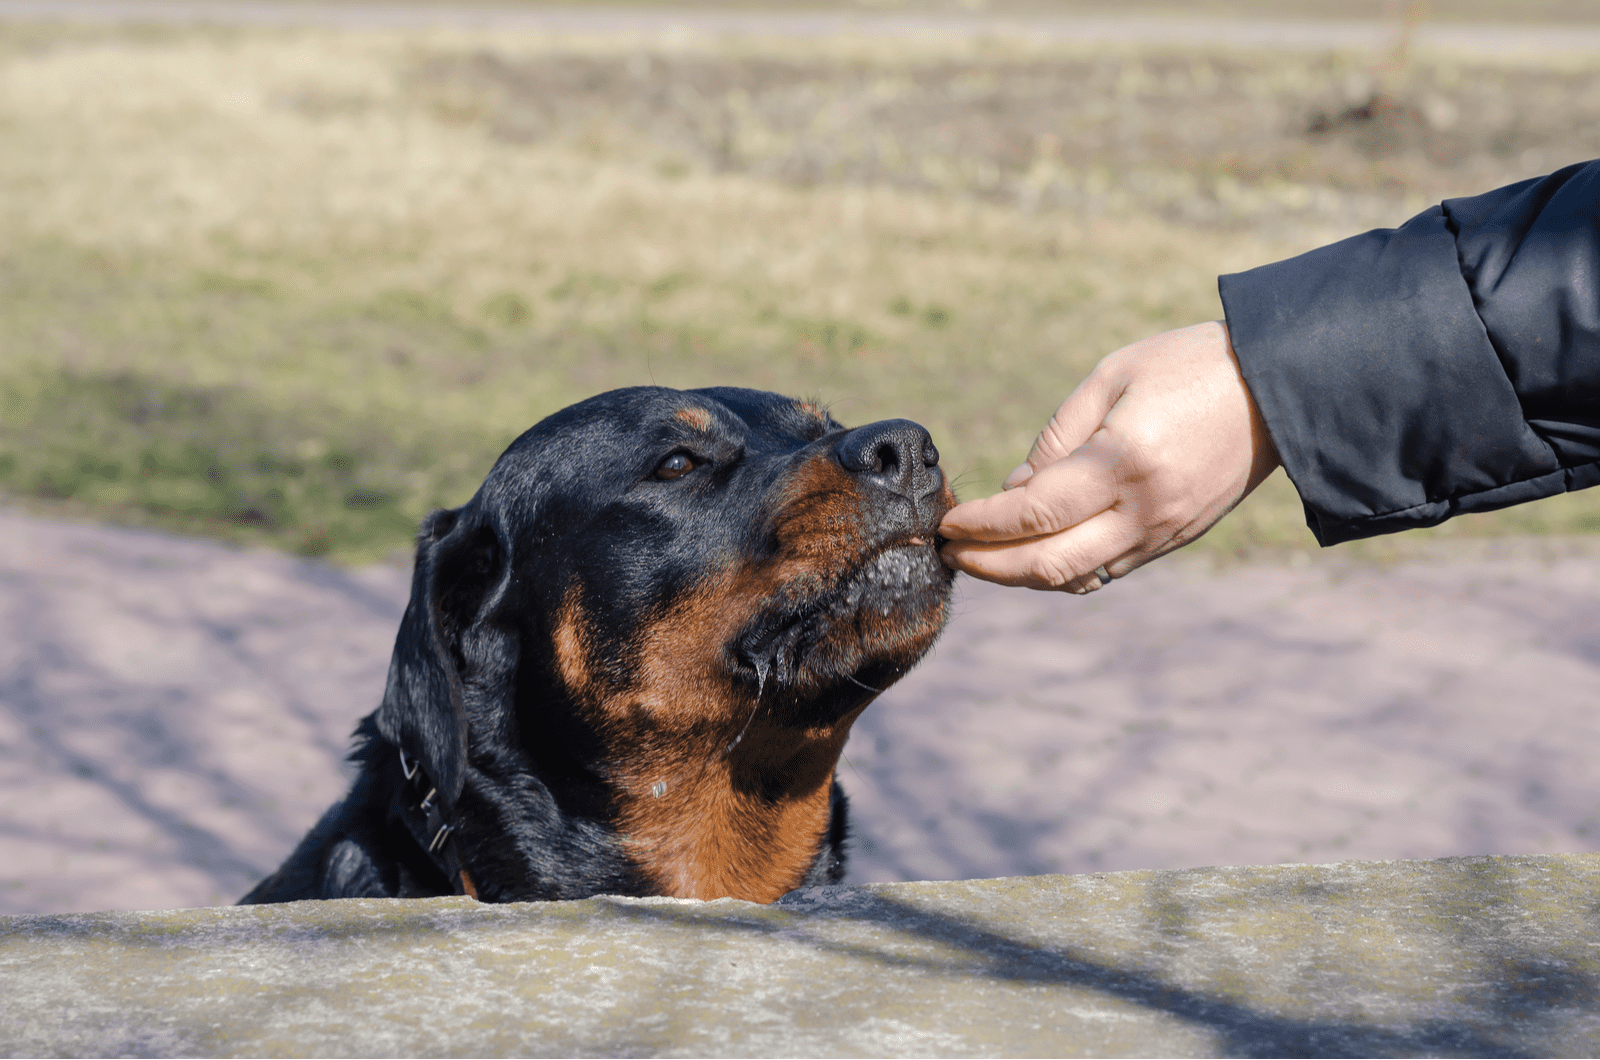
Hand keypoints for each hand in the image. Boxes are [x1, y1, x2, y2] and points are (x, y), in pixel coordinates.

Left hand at [939, 321, 1279, 591]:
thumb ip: (1058, 437)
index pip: (1033, 513)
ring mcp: (1163, 533)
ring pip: (1076, 578)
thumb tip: (1014, 490)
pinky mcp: (1175, 540)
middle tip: (949, 552)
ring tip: (982, 556)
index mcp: (1125, 462)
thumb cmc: (1191, 366)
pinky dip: (1061, 570)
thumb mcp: (1113, 376)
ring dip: (1021, 575)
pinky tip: (1033, 552)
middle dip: (989, 565)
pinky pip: (1106, 571)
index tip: (948, 522)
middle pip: (1049, 564)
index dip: (982, 524)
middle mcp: (1145, 510)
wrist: (1282, 388)